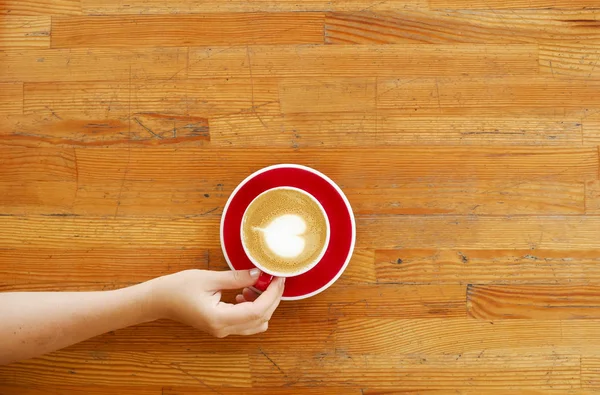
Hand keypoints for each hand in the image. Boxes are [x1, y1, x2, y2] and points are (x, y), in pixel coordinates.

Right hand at [148, 269, 284, 337]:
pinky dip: (253, 308)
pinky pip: (246, 322)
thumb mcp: (209, 278)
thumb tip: (259, 273)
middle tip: (275, 278)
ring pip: (256, 323)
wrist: (160, 300)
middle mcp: (223, 329)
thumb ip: (236, 278)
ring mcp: (222, 331)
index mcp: (219, 319)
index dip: (272, 295)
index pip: (257, 311)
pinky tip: (244, 292)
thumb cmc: (178, 288)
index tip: (278, 278)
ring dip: (263, 305)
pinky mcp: (221, 327)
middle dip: (272, 298)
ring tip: (255, 284)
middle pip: (261, 319)